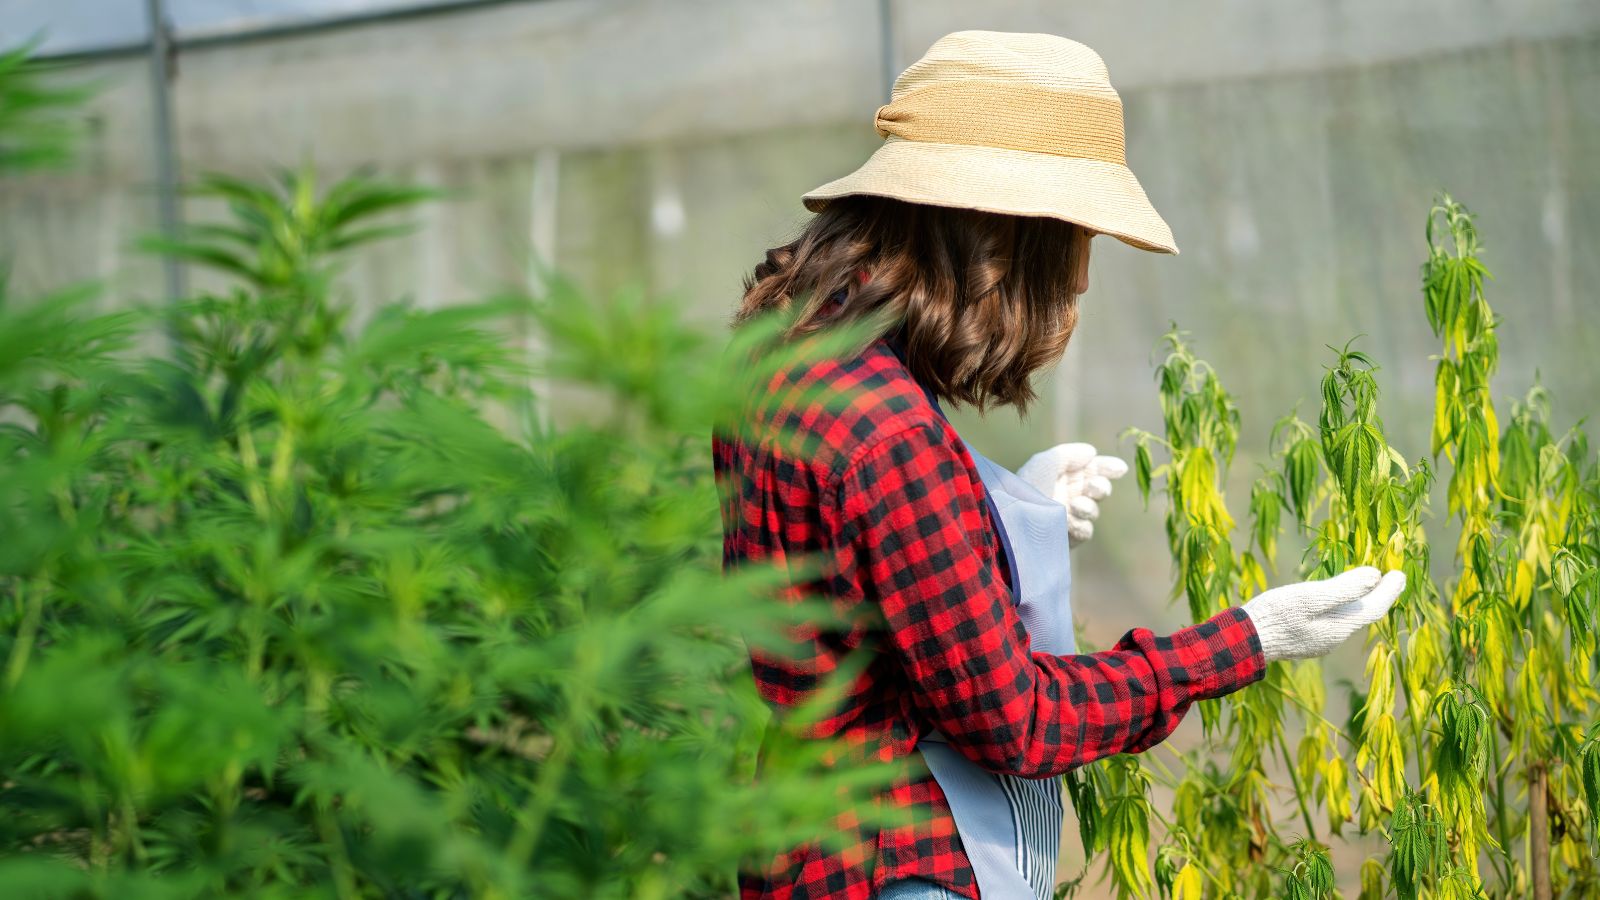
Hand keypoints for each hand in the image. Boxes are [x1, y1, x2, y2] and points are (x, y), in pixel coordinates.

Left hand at [1016, 442, 1128, 546]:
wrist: (1014, 522)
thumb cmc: (1026, 489)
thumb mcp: (1044, 463)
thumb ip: (1069, 454)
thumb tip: (1093, 453)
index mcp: (1059, 476)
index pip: (1090, 470)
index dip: (1107, 468)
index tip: (1120, 469)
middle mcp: (1064, 495)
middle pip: (1098, 489)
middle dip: (1101, 487)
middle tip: (1093, 487)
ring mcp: (1066, 517)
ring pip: (1093, 510)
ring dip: (1088, 506)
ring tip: (1075, 505)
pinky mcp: (1066, 538)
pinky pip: (1085, 530)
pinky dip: (1080, 523)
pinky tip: (1068, 519)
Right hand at [1242, 566, 1405, 661]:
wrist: (1244, 641)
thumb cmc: (1276, 615)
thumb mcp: (1310, 597)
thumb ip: (1344, 588)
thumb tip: (1375, 576)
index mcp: (1340, 627)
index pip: (1374, 608)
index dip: (1390, 591)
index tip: (1400, 573)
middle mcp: (1334, 638)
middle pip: (1362, 614)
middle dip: (1377, 596)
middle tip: (1389, 579)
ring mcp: (1319, 641)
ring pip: (1347, 619)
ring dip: (1358, 602)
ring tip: (1365, 587)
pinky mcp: (1304, 640)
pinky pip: (1332, 622)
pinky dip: (1341, 608)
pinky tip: (1333, 602)